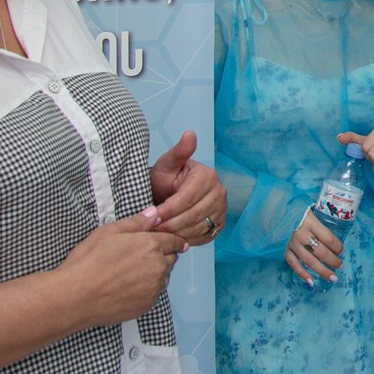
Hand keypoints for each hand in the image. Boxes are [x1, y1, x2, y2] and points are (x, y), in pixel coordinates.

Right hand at [56, 211, 183, 327]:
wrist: (75, 296)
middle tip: (143, 257)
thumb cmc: (88, 263)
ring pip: (164, 277)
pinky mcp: (147, 305)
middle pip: (171, 259)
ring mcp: (153, 288)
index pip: (174, 240)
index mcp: (150, 246)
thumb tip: (153, 213)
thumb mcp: (108, 232)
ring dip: (156, 273)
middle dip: (163, 255)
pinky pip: (154, 294)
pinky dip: (148, 290)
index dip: (173, 240)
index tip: (175, 242)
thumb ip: (136, 222)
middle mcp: (157, 267)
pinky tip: (128, 287)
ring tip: (132, 273)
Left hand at [150, 130, 226, 245]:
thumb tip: (189, 134)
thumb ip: (178, 151)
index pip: (186, 198)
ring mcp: (221, 209)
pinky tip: (173, 238)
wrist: (171, 193)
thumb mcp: (167, 163)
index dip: (168, 209)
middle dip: (170, 224)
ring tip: (160, 235)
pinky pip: (204, 237)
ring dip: (177, 234)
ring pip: (198, 228)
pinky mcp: (219, 224)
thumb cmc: (167, 178)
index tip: (151, 216)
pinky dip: (187, 239)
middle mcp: (219, 192)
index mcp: (207, 176)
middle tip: (152, 229)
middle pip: (192, 215)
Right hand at [285, 209, 344, 284]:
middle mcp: (302, 234)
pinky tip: (311, 282)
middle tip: (340, 266)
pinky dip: (302, 274)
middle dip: (333, 261)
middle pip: (321, 252)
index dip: (338, 247)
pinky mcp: (283, 249)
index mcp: (310, 222)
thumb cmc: (293, 208)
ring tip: (333, 278)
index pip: (329, 239)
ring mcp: (292, 244)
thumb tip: (332, 236)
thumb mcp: (308, 210)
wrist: (272, 209)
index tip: (341, 250)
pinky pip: (293, 264)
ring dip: (322, 271)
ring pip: (309, 261)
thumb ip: (319, 223)